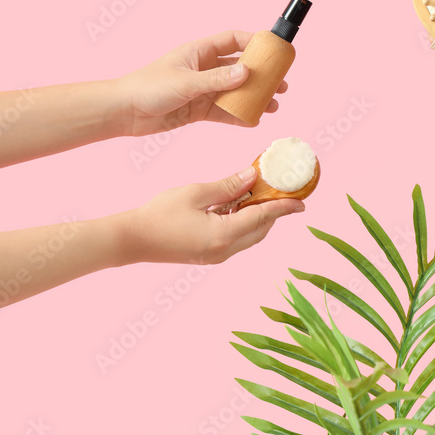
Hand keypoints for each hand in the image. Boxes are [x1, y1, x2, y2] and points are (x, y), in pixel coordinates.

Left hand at [115, 30, 288, 136]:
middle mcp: (204, 68)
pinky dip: (239, 115)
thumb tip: (247, 72)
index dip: (254, 42)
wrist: (125, 112)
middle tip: (281, 84)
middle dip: (261, 75)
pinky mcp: (198, 109)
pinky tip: (254, 120)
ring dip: (254, 97)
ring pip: (235, 91)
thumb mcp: (186, 82)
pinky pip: (225, 111)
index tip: (274, 48)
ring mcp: (203, 89)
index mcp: (200, 52)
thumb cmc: (149, 88)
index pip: (233, 40)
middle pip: (240, 67)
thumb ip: (217, 79)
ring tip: (273, 105)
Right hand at [126, 166, 304, 264]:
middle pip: (260, 230)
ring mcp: (216, 256)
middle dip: (274, 212)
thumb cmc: (159, 214)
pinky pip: (236, 239)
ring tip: (262, 195)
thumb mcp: (196, 192)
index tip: (302, 202)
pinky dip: (244, 223)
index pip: (263, 218)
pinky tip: (239, 206)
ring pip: (250, 236)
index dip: (284, 208)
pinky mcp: (208, 255)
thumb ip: (228, 186)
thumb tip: (253, 177)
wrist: (132, 240)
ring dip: (259, 217)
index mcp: (223, 235)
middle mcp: (224, 250)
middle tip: (284, 193)